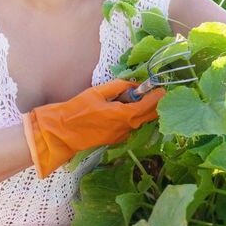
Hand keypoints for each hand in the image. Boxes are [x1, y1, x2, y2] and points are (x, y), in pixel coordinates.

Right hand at [23, 80, 163, 177]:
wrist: (62, 132)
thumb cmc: (77, 110)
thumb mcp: (98, 92)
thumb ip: (118, 87)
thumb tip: (133, 86)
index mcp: (123, 115)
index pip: (148, 106)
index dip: (157, 97)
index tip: (163, 89)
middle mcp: (126, 128)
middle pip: (148, 116)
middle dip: (155, 105)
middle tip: (157, 93)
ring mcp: (121, 136)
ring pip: (139, 122)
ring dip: (144, 112)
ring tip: (142, 98)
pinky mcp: (114, 139)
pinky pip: (130, 127)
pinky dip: (133, 118)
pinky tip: (126, 109)